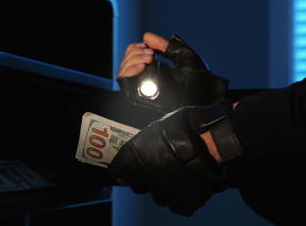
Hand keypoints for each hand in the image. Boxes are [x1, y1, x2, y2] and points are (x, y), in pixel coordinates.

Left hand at [108, 101, 242, 215]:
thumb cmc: (188, 126)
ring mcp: (162, 192)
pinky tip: (188, 185)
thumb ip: (146, 142)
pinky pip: (176, 205)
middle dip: (144, 180)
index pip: (117, 170)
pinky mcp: (181, 203)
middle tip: (159, 170)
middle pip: (137, 186)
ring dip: (164, 188)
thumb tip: (140, 150)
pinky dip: (181, 198)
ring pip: (157, 196)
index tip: (127, 171)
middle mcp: (143, 176)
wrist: (215, 140)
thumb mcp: (160, 126)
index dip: (123, 171)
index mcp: (134, 156)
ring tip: (178, 176)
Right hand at [117, 33, 228, 113]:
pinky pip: (126, 85)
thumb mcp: (182, 55)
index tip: (148, 47)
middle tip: (151, 53)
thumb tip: (146, 36)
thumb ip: (165, 45)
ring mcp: (142, 90)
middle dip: (135, 53)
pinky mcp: (142, 99)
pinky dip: (130, 72)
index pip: (130, 58)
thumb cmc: (199, 77)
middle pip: (124, 63)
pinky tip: (143, 66)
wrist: (207, 92)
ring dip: (132, 61)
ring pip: (123, 72)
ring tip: (149, 59)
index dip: (135, 49)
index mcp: (153, 70)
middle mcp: (145, 80)